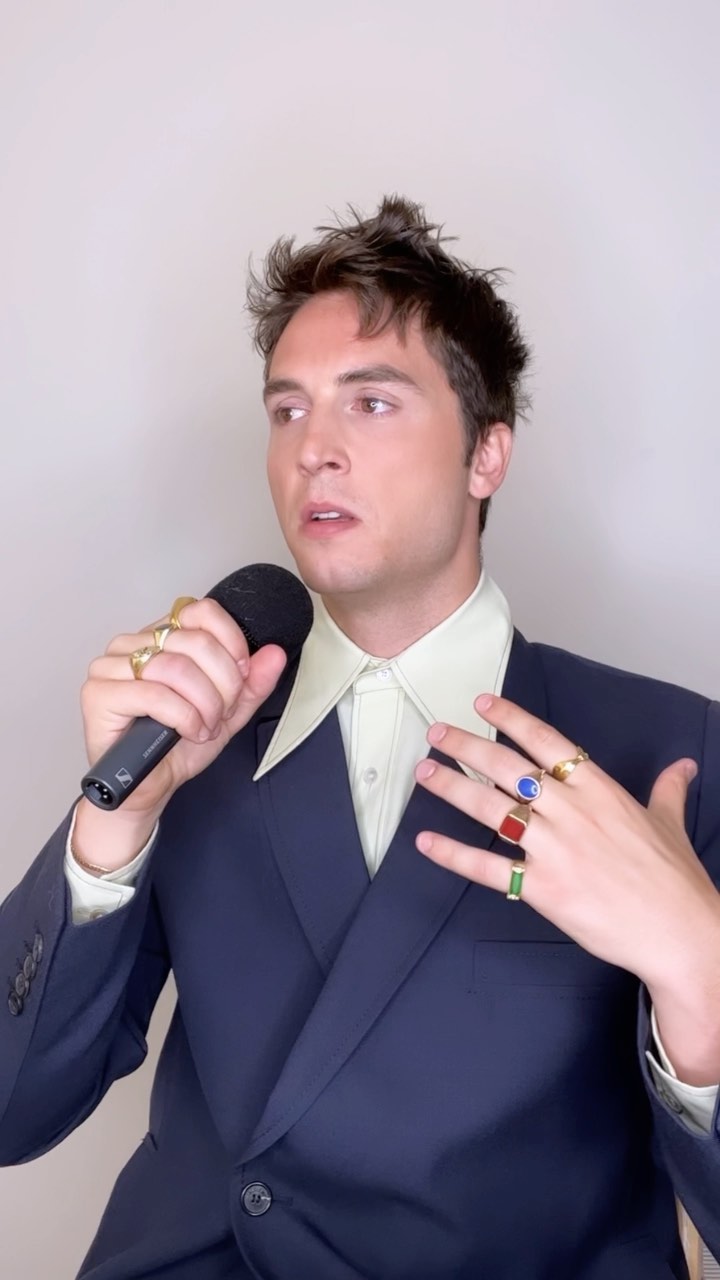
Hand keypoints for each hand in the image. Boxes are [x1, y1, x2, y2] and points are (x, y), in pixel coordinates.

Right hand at [74, 599, 285, 864]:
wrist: (147, 789)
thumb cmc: (177, 747)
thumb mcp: (227, 713)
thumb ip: (252, 683)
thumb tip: (274, 653)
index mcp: (160, 637)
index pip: (201, 612)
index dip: (231, 644)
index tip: (240, 678)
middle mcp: (131, 643)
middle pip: (195, 642)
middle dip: (223, 685)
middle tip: (220, 715)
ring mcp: (109, 666)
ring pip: (176, 667)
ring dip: (204, 704)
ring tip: (204, 727)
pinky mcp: (97, 693)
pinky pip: (154, 693)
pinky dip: (183, 716)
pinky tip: (189, 732)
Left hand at [413, 694, 718, 995]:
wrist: (679, 932)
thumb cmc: (675, 880)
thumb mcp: (669, 823)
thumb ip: (668, 789)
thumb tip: (683, 765)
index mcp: (599, 789)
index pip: (546, 742)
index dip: (511, 718)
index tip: (481, 703)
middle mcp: (571, 811)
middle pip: (507, 767)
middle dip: (466, 746)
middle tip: (437, 733)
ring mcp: (554, 849)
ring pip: (491, 808)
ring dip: (452, 787)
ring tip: (425, 772)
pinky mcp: (543, 888)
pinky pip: (488, 867)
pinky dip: (454, 854)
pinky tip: (426, 842)